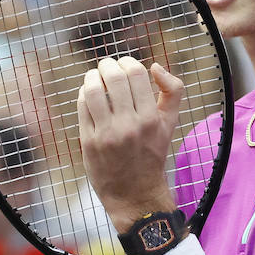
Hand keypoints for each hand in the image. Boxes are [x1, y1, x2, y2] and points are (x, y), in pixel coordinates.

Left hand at [78, 56, 184, 230]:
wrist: (135, 193)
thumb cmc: (152, 154)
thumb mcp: (170, 124)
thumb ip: (173, 91)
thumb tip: (155, 66)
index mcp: (150, 118)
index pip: (135, 73)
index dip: (128, 61)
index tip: (126, 65)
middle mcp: (128, 125)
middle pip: (114, 77)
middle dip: (108, 65)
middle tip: (108, 67)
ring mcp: (106, 134)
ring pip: (93, 89)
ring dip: (92, 76)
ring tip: (96, 77)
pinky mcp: (89, 141)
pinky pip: (82, 106)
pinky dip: (84, 93)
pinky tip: (89, 94)